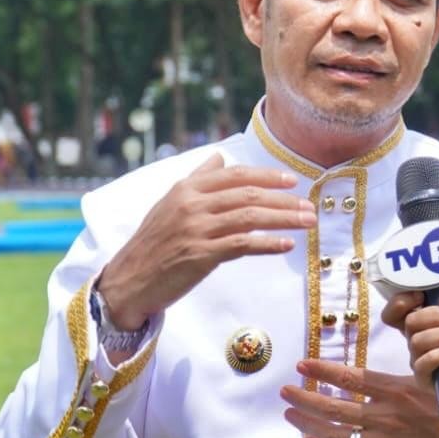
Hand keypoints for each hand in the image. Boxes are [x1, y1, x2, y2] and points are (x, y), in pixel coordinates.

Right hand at [98, 153, 316, 328]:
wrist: (128, 280)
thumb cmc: (153, 243)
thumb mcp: (170, 203)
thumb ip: (197, 179)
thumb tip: (219, 157)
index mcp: (186, 188)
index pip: (236, 175)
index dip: (267, 176)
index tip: (292, 181)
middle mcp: (192, 204)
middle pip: (248, 195)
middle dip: (284, 199)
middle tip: (309, 206)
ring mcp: (197, 229)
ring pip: (250, 217)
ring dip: (284, 219)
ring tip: (307, 222)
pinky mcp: (201, 255)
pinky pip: (243, 244)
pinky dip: (268, 243)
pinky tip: (286, 245)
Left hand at [282, 360, 438, 437]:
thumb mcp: (431, 383)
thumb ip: (401, 376)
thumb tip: (377, 366)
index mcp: (396, 391)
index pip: (351, 377)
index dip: (323, 370)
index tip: (302, 364)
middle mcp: (385, 416)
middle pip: (335, 407)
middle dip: (305, 398)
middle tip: (285, 391)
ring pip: (337, 433)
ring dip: (309, 422)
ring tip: (290, 414)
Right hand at [380, 278, 438, 407]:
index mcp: (424, 314)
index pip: (395, 309)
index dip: (401, 301)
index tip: (421, 297)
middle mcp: (418, 335)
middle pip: (409, 321)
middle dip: (436, 316)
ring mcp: (419, 356)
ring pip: (416, 341)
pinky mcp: (425, 377)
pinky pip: (421, 364)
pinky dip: (437, 355)